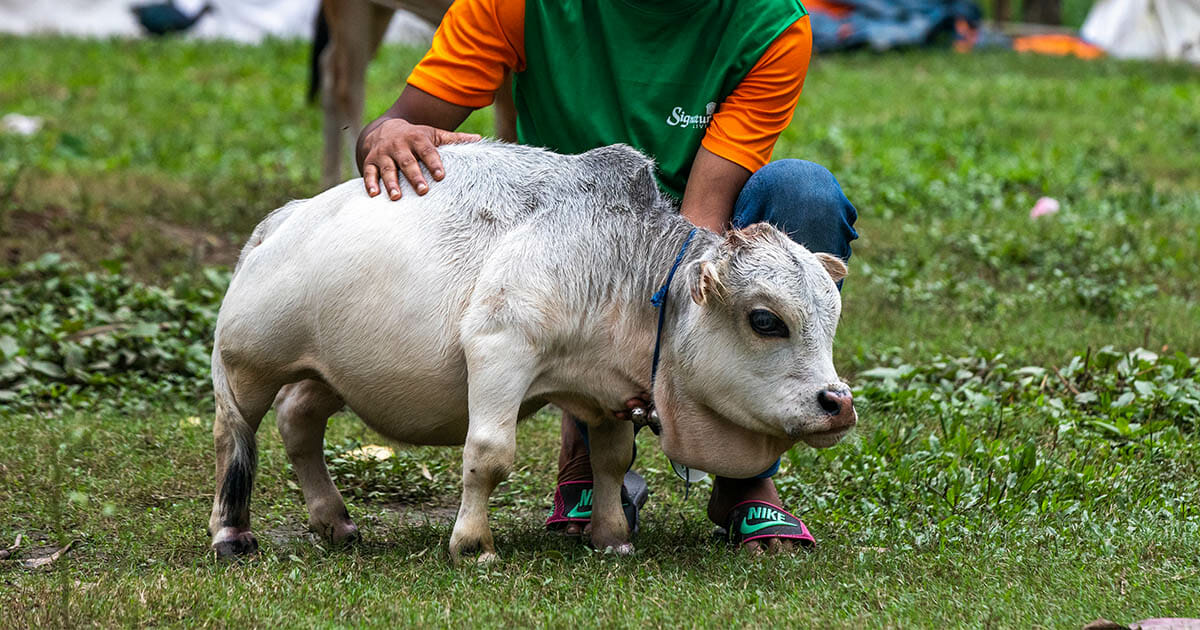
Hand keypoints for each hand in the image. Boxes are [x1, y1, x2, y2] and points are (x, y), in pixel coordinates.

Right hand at [360, 118, 479, 199]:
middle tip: (423, 191)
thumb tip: (479, 139)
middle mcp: (399, 145)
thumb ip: (454, 140)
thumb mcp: (434, 134)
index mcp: (418, 138)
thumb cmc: (416, 137)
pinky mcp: (370, 161)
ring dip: (391, 183)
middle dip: (415, 176)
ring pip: (387, 168)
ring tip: (397, 197)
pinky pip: (369, 172)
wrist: (384, 128)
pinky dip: (370, 183)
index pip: (427, 151)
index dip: (434, 163)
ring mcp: (383, 153)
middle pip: (408, 161)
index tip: (441, 176)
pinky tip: (374, 195)